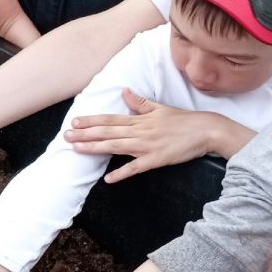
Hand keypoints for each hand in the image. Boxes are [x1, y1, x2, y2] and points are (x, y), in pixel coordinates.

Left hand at [64, 90, 253, 182]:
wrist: (206, 131)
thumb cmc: (184, 121)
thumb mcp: (161, 108)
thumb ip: (141, 103)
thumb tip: (125, 92)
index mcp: (140, 119)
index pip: (111, 119)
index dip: (91, 121)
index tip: (74, 122)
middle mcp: (140, 131)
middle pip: (108, 132)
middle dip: (85, 134)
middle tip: (65, 137)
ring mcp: (147, 146)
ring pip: (116, 146)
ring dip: (95, 148)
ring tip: (77, 150)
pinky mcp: (156, 160)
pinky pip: (136, 168)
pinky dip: (122, 173)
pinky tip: (108, 179)